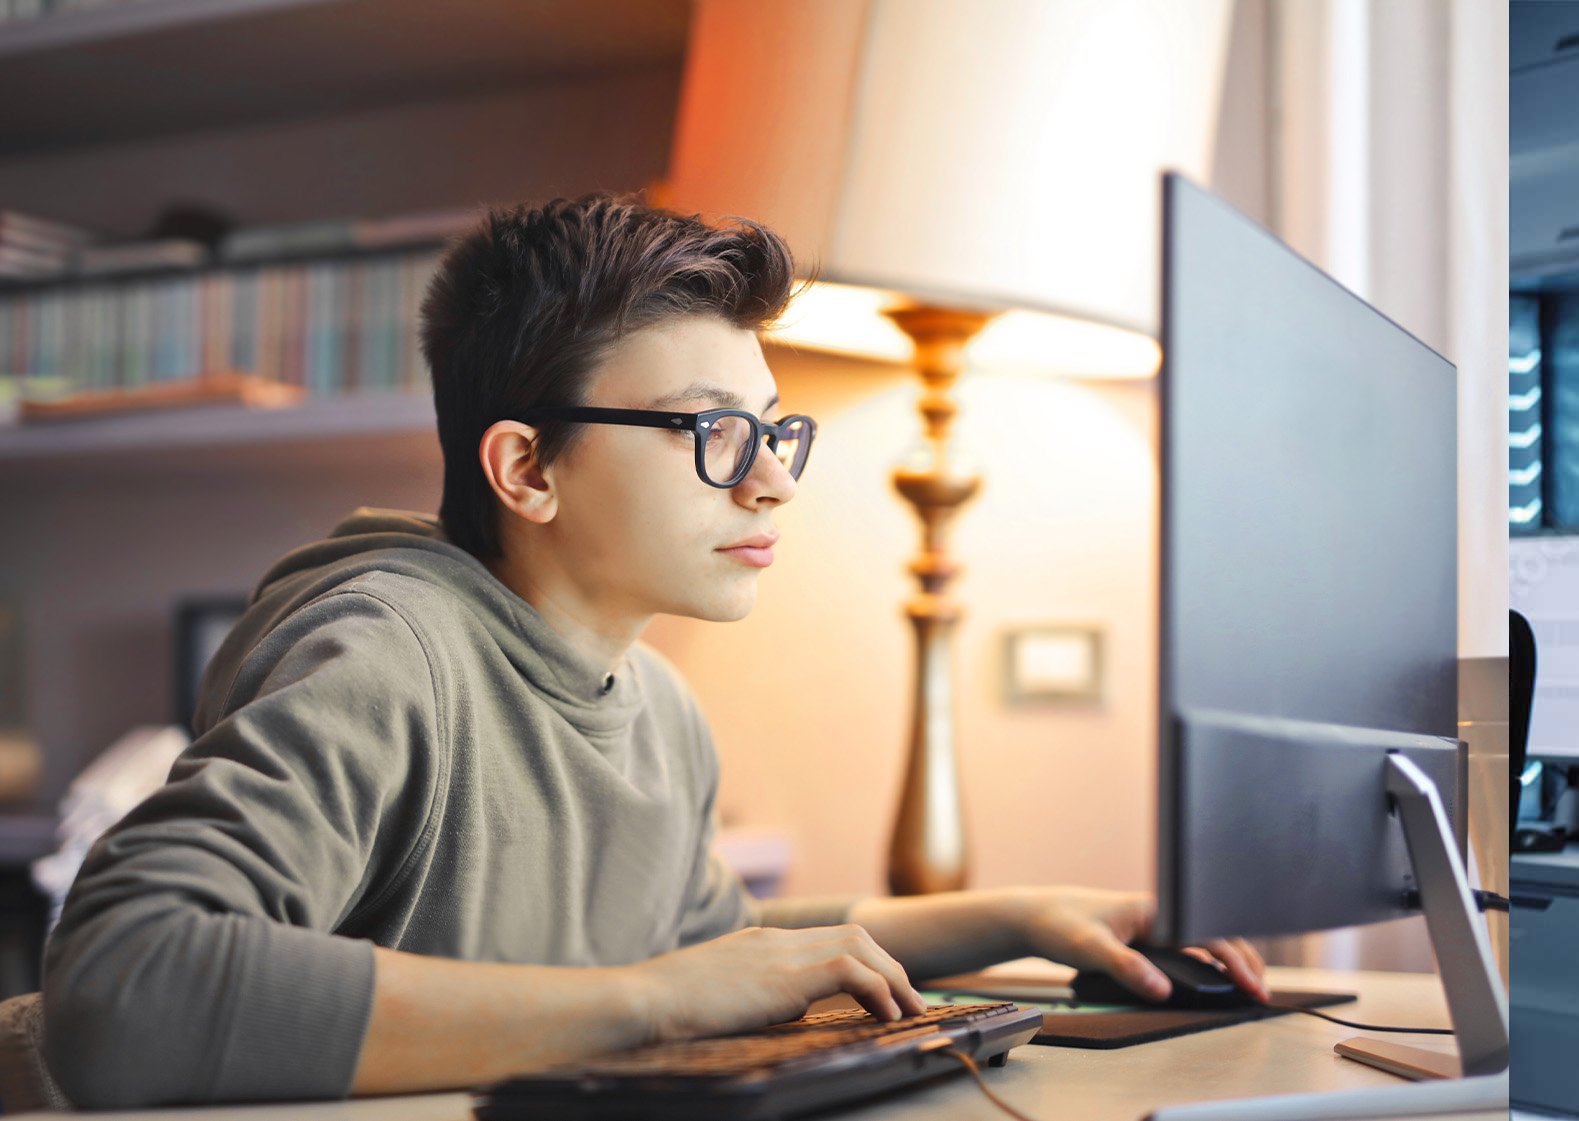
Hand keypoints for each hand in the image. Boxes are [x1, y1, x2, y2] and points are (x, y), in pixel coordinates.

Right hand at [628, 924, 927, 1043]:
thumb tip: (790, 1012)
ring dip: (893, 977)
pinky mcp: (783, 977)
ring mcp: (780, 953)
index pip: (828, 938)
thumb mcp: (720, 997)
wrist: (642, 1001)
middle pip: (853, 935)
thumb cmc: (666, 1008)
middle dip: (890, 966)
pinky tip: (888, 1014)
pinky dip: (878, 989)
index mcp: (760, 942)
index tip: (886, 989)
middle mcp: (776, 940)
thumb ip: (757, 996)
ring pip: (859, 946)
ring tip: (912, 1009)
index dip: (865, 961)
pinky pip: (849, 971)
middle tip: (912, 1000)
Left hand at [1011, 887, 1268, 1002]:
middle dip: (1243, 960)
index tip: (1252, 985)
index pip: (1209, 933)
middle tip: (1261, 993)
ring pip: (1203, 941)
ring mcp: (1152, 925)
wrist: (1034, 915)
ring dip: (1229, 961)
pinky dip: (1207, 963)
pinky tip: (1213, 979)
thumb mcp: (1090, 947)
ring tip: (1248, 987)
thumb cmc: (1060, 923)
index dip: (1235, 960)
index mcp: (1154, 910)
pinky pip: (1186, 949)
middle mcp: (1158, 915)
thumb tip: (1161, 989)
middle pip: (1215, 934)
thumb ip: (1126, 967)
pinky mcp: (1143, 937)